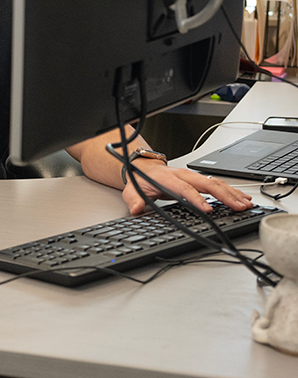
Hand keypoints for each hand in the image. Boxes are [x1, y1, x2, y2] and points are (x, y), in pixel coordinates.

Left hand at [122, 160, 253, 214]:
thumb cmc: (141, 180)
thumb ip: (134, 200)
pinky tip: (242, 198)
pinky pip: (217, 184)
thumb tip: (137, 208)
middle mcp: (184, 175)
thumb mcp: (132, 191)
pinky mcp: (198, 179)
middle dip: (225, 196)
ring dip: (232, 193)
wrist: (143, 167)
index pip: (185, 189)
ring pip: (216, 183)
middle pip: (207, 184)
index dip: (197, 199)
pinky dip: (231, 191)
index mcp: (168, 179)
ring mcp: (192, 176)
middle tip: (238, 207)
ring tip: (246, 204)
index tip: (208, 210)